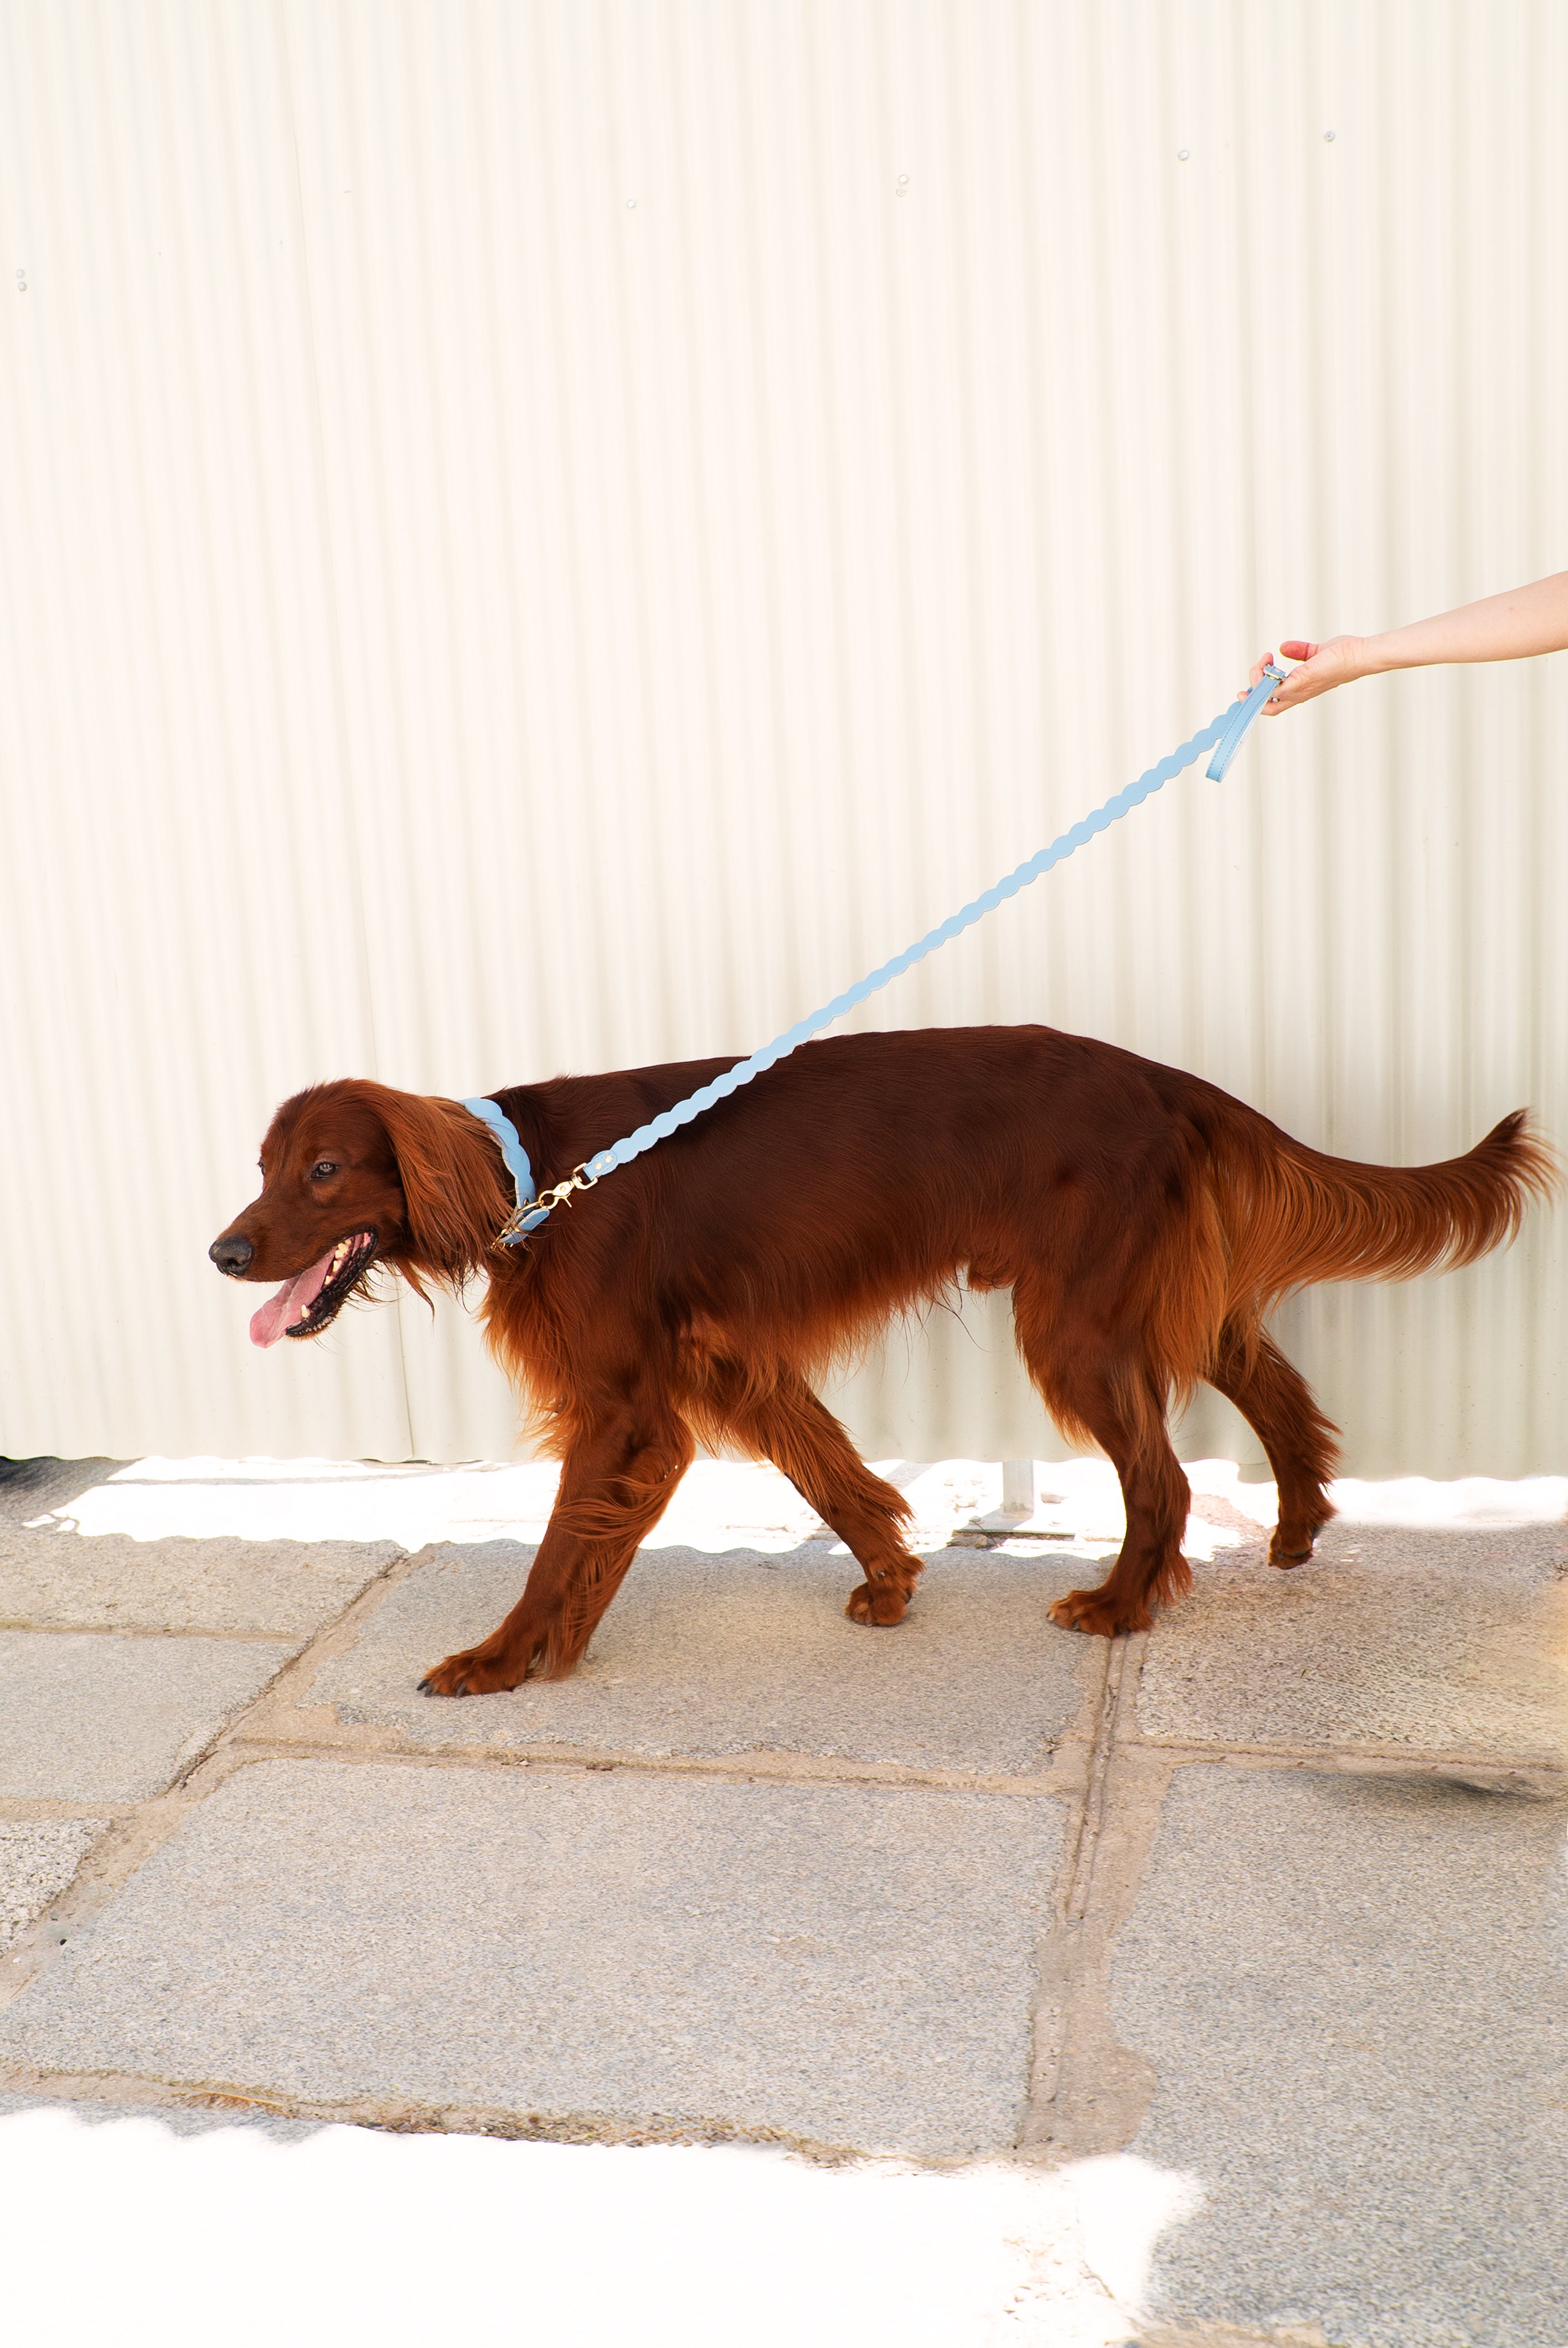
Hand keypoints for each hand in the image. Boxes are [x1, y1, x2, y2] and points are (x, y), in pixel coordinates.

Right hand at [1244, 636, 1370, 711]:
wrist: (1358, 655)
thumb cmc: (1344, 655)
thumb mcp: (1315, 652)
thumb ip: (1299, 651)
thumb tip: (1282, 647)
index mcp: (1300, 690)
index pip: (1274, 703)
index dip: (1259, 696)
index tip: (1257, 675)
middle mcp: (1297, 694)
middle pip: (1266, 708)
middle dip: (1250, 695)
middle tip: (1255, 670)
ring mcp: (1297, 691)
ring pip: (1263, 699)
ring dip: (1256, 677)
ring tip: (1265, 658)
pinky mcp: (1298, 683)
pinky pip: (1270, 689)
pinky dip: (1263, 676)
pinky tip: (1269, 660)